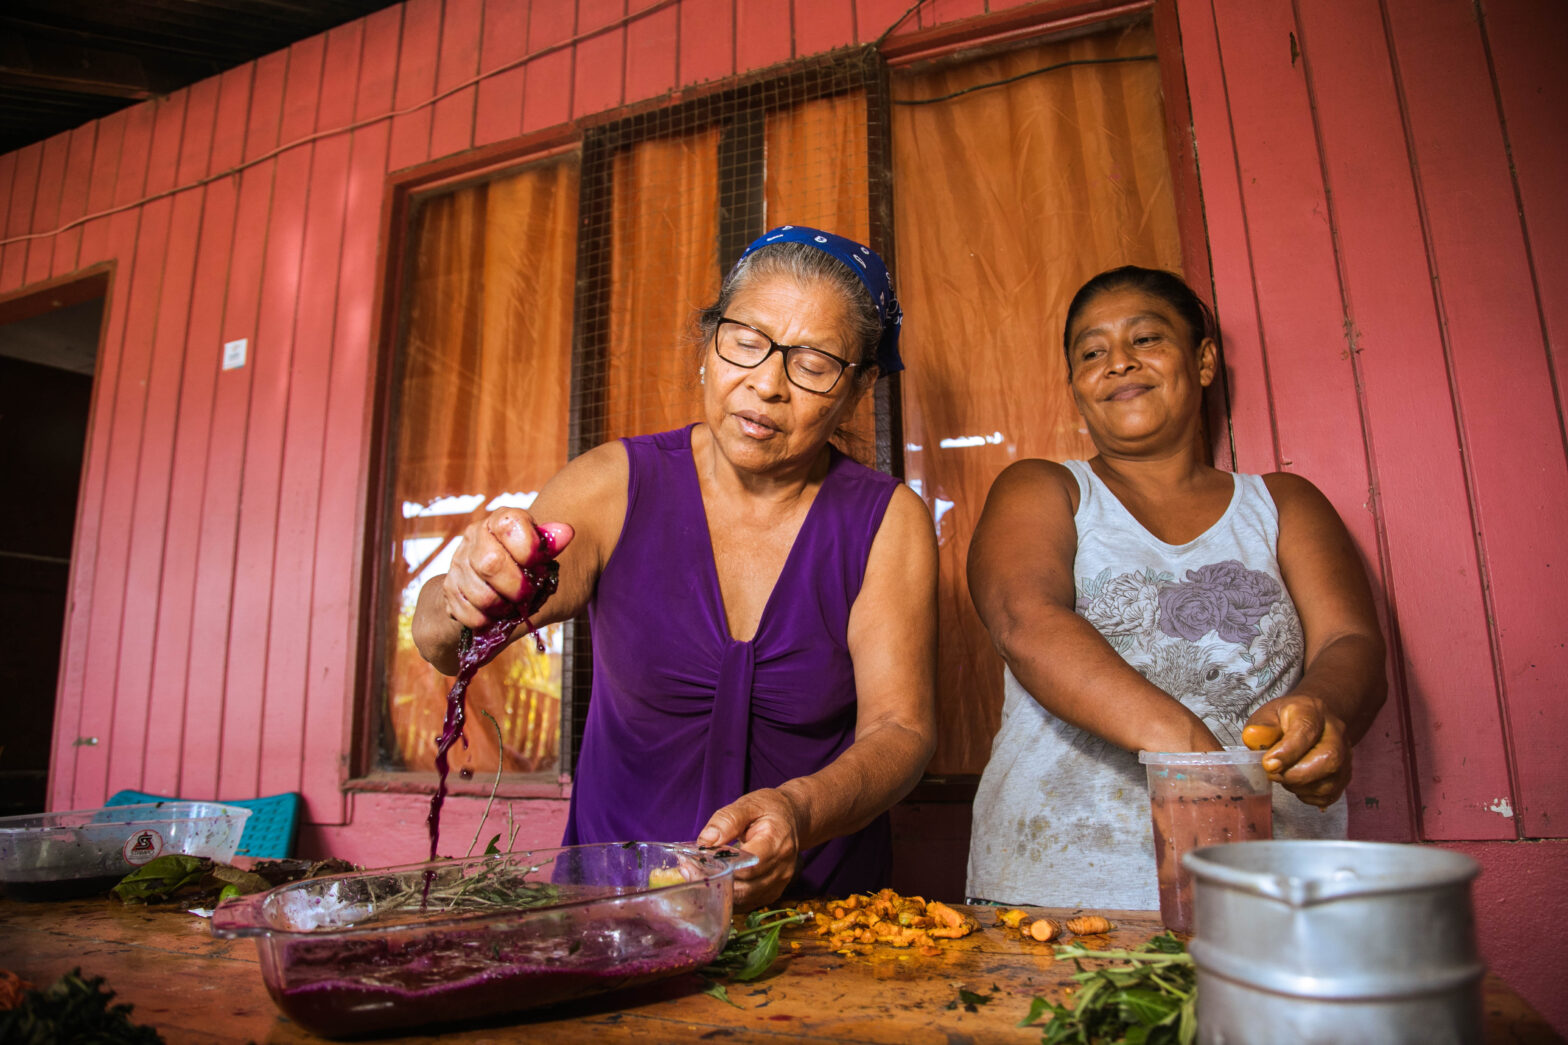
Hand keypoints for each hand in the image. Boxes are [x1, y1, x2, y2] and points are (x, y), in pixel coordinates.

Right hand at [441, 509, 573, 629]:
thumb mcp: (546, 554)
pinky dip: (487, 621)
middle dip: (516, 587)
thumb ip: (552, 545)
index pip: (509, 525)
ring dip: (503, 608)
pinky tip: (495, 614)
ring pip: (480, 595)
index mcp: (501, 521)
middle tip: (527, 594)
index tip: (538, 562)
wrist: (502, 582)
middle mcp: (475, 536)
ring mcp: (459, 562)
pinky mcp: (450, 588)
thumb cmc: (530, 566)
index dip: (528, 548)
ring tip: (512, 605)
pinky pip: (468, 613)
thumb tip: (566, 532)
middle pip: (491, 564)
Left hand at [696, 788, 803, 910]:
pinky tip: (712, 880)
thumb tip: (706, 840)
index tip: (695, 860)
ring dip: (718, 889)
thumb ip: (728, 820)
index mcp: (777, 843)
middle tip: (687, 868)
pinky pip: (747, 901)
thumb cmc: (769, 809)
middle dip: (714, 880)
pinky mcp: (772, 891)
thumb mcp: (749, 804)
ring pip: (743, 898)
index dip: (721, 867)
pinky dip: (728, 894)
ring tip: (694, 873)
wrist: (792, 818)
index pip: (749, 866)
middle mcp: (782, 868)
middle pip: (744, 887)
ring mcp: (779, 883)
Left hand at [1242, 695, 1351, 807]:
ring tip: (1284, 776)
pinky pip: (1330, 795)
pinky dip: (1308, 796)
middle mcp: (1336, 733)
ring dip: (1300, 787)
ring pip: (1330, 782)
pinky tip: (1296, 784)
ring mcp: (1345, 755)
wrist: (1314, 720)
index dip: (1287, 751)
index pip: (1306, 730)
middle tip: (1273, 774)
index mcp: (1312, 711)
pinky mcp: (1345, 775)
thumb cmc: (1287, 719)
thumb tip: (1253, 737)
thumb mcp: (1268, 714)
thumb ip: (1261, 727)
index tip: (1268, 764)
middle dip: (1296, 775)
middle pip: (1329, 758)